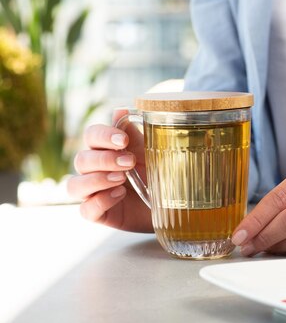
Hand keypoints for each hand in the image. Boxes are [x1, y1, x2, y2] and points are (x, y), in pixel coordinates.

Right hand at [67, 109, 152, 231]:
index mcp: (106, 149)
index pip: (91, 136)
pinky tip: (120, 195)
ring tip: (121, 178)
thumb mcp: (150, 149)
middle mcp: (95, 170)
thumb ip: (134, 131)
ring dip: (96, 180)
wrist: (174, 202)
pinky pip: (85, 209)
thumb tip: (121, 108)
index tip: (123, 141)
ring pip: (75, 185)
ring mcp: (94, 193)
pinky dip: (100, 201)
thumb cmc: (159, 172)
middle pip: (81, 159)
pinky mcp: (99, 214)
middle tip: (130, 163)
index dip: (103, 136)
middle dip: (104, 159)